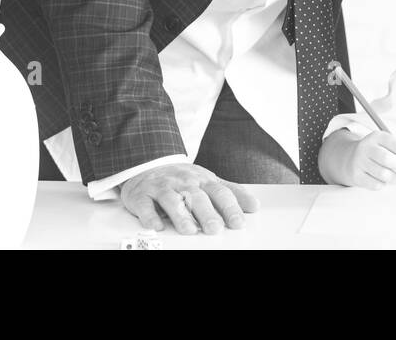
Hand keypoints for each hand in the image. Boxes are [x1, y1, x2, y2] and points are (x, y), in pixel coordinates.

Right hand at [118, 163, 258, 235]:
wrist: (148, 165)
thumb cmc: (182, 179)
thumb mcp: (208, 182)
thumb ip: (231, 193)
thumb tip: (254, 206)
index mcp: (202, 181)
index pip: (219, 193)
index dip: (230, 207)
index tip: (238, 223)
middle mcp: (183, 183)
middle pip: (197, 197)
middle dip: (207, 213)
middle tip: (215, 228)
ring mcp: (162, 187)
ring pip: (171, 200)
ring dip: (180, 215)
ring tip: (188, 230)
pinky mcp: (141, 195)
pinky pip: (144, 205)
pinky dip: (149, 215)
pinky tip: (156, 226)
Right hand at [346, 131, 395, 190]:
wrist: (349, 158)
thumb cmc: (376, 153)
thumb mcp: (387, 146)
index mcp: (377, 136)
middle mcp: (366, 147)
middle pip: (388, 160)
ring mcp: (359, 161)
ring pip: (383, 174)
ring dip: (395, 178)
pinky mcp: (356, 175)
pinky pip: (376, 184)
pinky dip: (384, 184)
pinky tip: (383, 180)